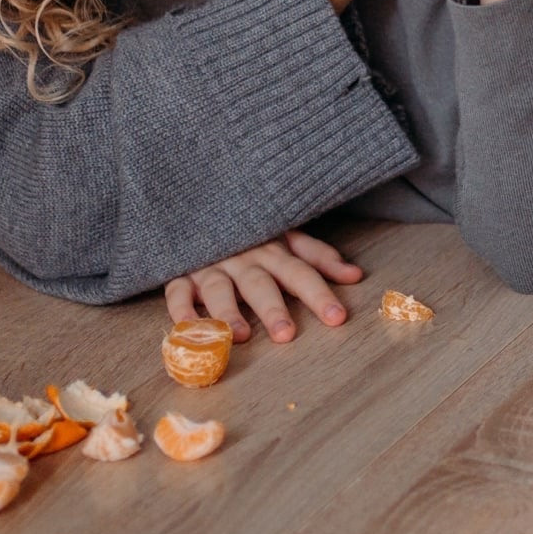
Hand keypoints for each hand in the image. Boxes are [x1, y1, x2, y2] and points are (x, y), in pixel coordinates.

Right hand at [164, 229, 364, 343]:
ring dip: (228, 312)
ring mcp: (209, 264)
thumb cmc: (250, 227)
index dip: (319, 294)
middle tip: (286, 335)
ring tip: (239, 337)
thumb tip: (356, 275)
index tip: (337, 318)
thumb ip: (318, 256)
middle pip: (260, 283)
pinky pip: (176, 291)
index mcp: (272, 250)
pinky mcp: (180, 271)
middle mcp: (242, 258)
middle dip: (273, 308)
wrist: (201, 197)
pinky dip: (181, 310)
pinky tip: (188, 329)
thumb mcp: (287, 235)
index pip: (300, 273)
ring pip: (218, 288)